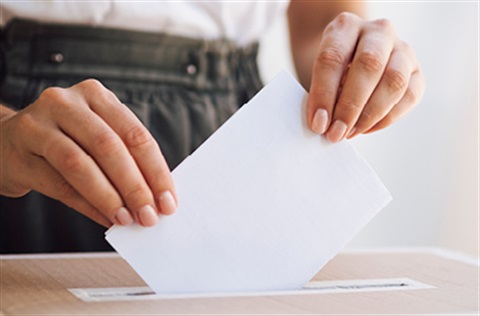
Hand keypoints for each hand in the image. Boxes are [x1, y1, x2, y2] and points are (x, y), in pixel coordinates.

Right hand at [0, 79, 176, 226]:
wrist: (5, 141)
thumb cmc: (63, 140)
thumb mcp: (95, 136)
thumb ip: (124, 158)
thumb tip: (154, 196)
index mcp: (96, 95)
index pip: (135, 134)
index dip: (156, 170)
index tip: (168, 200)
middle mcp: (66, 103)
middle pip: (109, 147)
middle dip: (135, 186)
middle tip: (149, 215)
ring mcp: (38, 124)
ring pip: (80, 164)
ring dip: (109, 197)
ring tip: (127, 219)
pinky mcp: (18, 151)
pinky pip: (57, 183)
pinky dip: (86, 205)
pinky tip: (104, 218)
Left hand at [306, 12, 424, 141]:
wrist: (351, 57)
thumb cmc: (331, 69)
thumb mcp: (317, 73)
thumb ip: (319, 94)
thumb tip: (323, 124)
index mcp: (345, 27)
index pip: (333, 57)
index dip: (324, 93)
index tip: (318, 122)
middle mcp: (378, 32)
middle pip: (369, 65)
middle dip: (350, 106)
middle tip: (336, 133)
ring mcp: (402, 50)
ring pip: (394, 81)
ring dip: (370, 114)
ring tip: (350, 132)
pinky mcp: (416, 72)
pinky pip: (409, 96)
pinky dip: (387, 118)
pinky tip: (366, 129)